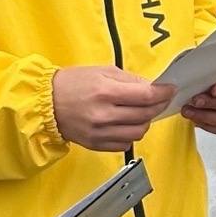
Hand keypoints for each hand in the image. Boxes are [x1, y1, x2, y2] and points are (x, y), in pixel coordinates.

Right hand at [52, 65, 175, 150]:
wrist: (46, 104)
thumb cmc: (72, 83)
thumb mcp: (102, 71)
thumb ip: (129, 79)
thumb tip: (151, 87)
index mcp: (105, 92)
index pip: (146, 96)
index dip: (163, 93)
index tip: (169, 90)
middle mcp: (104, 115)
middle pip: (145, 115)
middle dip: (157, 106)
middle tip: (159, 99)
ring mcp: (100, 133)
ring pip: (139, 132)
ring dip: (145, 121)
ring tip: (141, 112)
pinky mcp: (97, 145)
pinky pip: (125, 143)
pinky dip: (131, 134)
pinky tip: (126, 123)